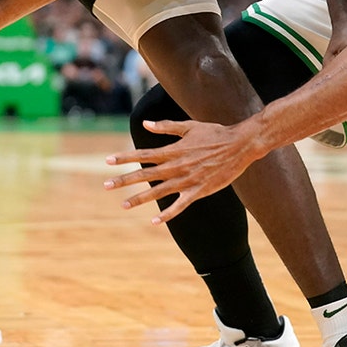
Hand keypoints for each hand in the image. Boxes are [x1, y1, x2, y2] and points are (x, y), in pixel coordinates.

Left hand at [103, 119, 262, 223]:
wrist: (239, 146)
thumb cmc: (214, 133)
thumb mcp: (189, 126)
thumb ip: (166, 126)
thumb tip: (145, 124)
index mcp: (173, 150)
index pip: (144, 155)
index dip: (125, 158)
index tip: (108, 161)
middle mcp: (177, 166)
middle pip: (145, 175)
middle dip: (124, 180)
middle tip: (106, 185)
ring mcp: (187, 180)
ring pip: (158, 192)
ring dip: (140, 199)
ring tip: (123, 205)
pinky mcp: (198, 191)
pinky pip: (180, 206)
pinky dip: (167, 214)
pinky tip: (154, 221)